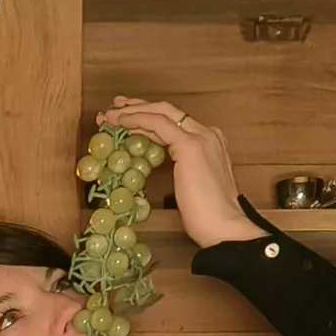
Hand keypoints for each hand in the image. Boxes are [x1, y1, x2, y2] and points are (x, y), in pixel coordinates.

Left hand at [105, 97, 249, 248]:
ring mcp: (201, 137)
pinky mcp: (190, 146)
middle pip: (168, 111)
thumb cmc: (208, 217)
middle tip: (114, 109)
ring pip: (162, 112)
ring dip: (133, 112)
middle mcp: (208, 134)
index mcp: (210, 142)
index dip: (149, 118)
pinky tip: (122, 122)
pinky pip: (158, 124)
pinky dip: (138, 119)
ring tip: (110, 115)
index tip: (127, 120)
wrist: (225, 229)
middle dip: (138, 107)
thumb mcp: (191, 186)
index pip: (175, 123)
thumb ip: (181, 170)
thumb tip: (159, 168)